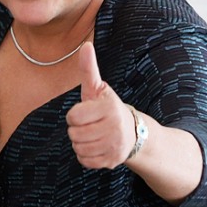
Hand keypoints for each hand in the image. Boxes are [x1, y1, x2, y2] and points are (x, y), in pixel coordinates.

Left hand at [65, 42, 136, 168]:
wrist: (134, 132)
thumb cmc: (107, 108)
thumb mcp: (98, 88)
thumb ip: (88, 69)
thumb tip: (86, 45)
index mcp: (109, 107)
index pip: (72, 117)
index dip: (74, 115)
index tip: (86, 112)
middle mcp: (115, 127)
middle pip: (74, 134)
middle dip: (77, 129)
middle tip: (90, 125)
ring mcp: (115, 145)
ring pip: (78, 148)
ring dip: (80, 143)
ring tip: (92, 135)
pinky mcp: (113, 160)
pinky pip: (84, 161)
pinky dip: (85, 156)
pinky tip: (96, 147)